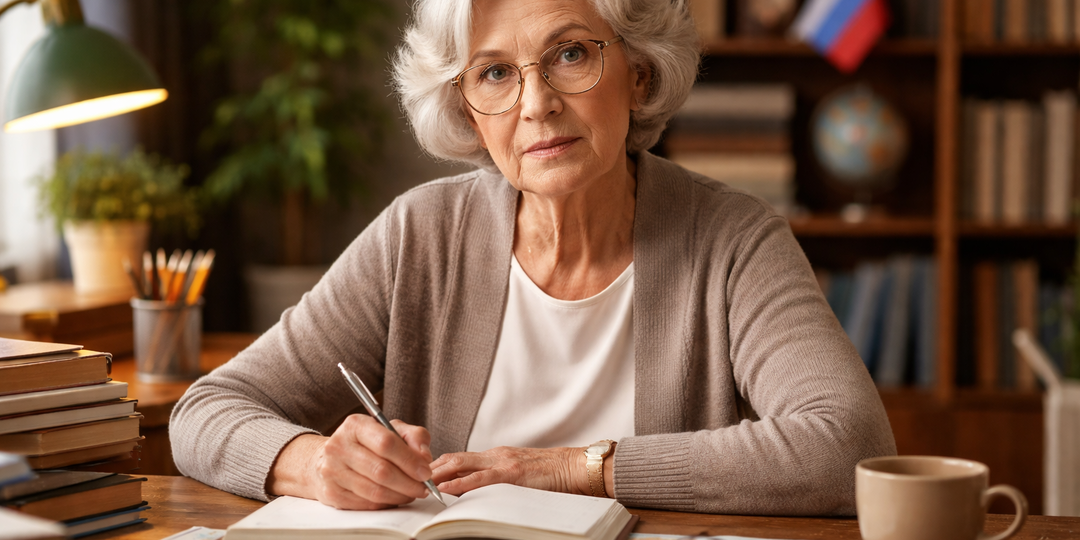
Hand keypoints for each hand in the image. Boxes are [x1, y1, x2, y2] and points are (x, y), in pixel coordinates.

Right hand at [268, 415, 433, 509]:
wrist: (327, 458)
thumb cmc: (366, 443)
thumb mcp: (391, 429)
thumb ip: (414, 436)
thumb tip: (424, 457)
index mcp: (355, 425)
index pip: (386, 443)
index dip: (410, 460)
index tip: (426, 472)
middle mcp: (339, 446)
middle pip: (381, 471)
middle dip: (409, 483)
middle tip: (424, 488)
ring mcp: (332, 471)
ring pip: (374, 491)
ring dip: (400, 495)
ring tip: (412, 493)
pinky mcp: (331, 493)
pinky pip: (366, 504)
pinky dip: (386, 503)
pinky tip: (395, 497)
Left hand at [430, 446, 588, 495]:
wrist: (575, 467)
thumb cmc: (551, 476)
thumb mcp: (519, 474)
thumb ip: (498, 479)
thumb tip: (476, 492)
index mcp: (496, 456)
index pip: (459, 458)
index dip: (437, 466)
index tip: (420, 474)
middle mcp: (495, 456)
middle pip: (453, 458)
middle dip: (430, 467)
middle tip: (410, 476)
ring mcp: (502, 463)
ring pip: (461, 464)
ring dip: (438, 474)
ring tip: (419, 483)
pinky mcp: (512, 474)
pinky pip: (480, 479)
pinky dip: (459, 483)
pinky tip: (445, 489)